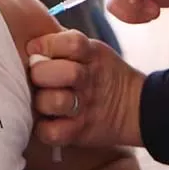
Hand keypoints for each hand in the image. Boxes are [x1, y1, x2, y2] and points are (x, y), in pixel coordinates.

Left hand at [28, 30, 145, 148]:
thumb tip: (33, 37)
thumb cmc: (102, 75)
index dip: (47, 44)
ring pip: (56, 101)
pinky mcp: (79, 132)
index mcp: (92, 55)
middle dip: (41, 72)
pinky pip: (53, 132)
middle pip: (61, 72)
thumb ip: (65, 43)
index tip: (34, 49)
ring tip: (42, 100)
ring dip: (43, 101)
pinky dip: (44, 128)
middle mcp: (88, 80)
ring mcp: (84, 107)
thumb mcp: (93, 50)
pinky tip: (46, 121)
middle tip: (36, 76)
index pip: (70, 43)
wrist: (136, 107)